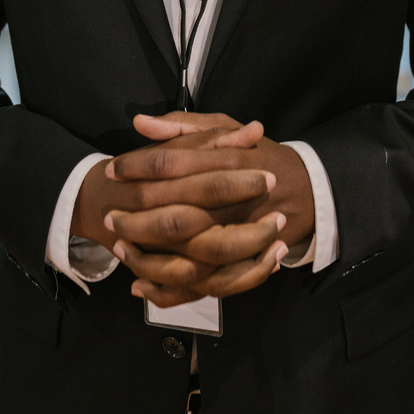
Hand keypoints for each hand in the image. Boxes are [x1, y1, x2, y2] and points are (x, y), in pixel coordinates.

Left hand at [91, 112, 313, 305]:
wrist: (303, 188)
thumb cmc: (255, 155)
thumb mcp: (224, 127)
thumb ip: (183, 126)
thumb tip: (140, 123)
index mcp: (225, 161)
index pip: (172, 164)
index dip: (137, 167)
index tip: (111, 171)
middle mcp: (231, 203)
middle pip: (176, 216)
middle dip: (136, 219)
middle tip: (109, 217)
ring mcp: (238, 239)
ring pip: (188, 259)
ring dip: (149, 259)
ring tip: (120, 248)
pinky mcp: (239, 266)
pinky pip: (202, 287)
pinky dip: (170, 291)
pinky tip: (140, 284)